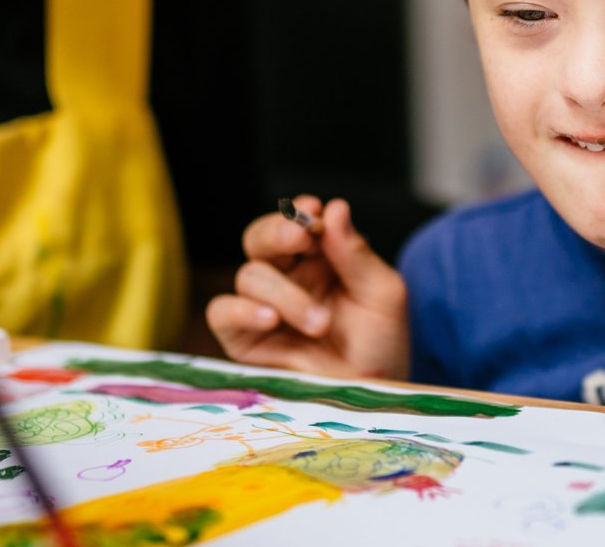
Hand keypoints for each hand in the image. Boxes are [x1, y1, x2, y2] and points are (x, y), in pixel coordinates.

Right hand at [207, 195, 408, 377]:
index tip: (313, 212)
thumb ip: (356, 254)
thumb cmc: (381, 345)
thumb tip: (335, 208)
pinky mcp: (244, 339)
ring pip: (250, 275)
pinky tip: (270, 319)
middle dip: (277, 232)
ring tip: (320, 323)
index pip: (296, 222)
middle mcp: (287, 277)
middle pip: (259, 237)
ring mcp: (263, 307)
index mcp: (319, 258)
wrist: (372, 395)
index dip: (298, 213)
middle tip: (300, 239)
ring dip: (286, 294)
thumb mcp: (382, 295)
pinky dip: (241, 309)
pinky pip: (222, 311)